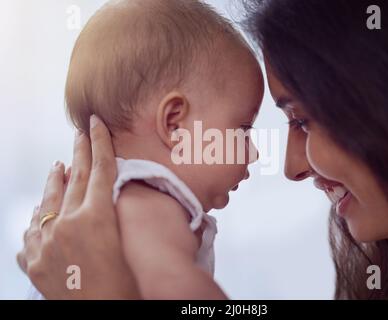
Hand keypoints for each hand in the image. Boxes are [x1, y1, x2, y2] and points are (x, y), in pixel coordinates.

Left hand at [17, 115, 139, 298]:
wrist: (101, 319)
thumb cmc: (123, 289)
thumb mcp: (126, 245)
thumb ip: (112, 216)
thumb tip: (105, 198)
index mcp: (95, 220)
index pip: (100, 171)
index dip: (99, 144)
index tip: (95, 125)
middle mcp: (65, 225)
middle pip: (74, 179)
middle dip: (80, 153)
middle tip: (81, 133)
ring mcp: (44, 243)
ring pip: (48, 201)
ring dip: (55, 181)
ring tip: (59, 165)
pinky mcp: (33, 261)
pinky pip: (32, 229)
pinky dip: (40, 215)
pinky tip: (42, 211)